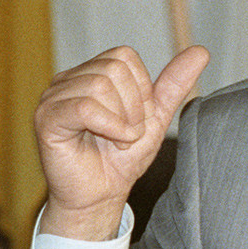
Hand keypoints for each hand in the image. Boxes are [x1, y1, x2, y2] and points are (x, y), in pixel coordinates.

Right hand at [34, 44, 208, 239]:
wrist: (99, 198)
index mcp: (89, 74)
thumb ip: (173, 85)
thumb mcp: (154, 118)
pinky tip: (113, 142)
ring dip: (122, 121)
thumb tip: (200, 51)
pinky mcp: (46, 118)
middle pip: (114, 69)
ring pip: (101, 86)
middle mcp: (67, 80)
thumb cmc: (120, 160)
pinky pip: (85, 107)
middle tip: (126, 135)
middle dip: (133, 107)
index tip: (135, 121)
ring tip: (117, 142)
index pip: (123, 56)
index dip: (140, 90)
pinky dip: (110, 126)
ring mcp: (53, 97)